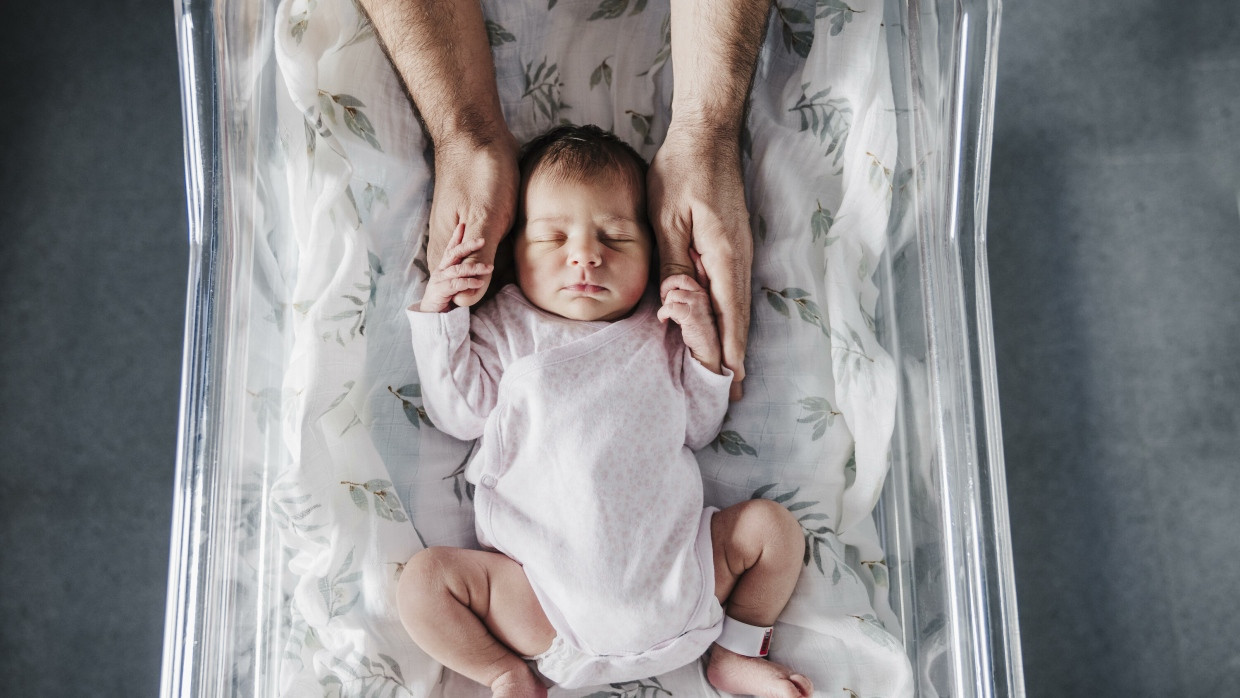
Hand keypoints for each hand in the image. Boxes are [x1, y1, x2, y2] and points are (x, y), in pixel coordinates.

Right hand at [420, 223, 494, 312]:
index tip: (462, 224)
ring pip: (458, 269)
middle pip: (454, 253)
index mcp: (443, 267)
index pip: (450, 248)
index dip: (456, 236)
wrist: (431, 315)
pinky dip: (469, 282)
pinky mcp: (441, 291)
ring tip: (490, 267)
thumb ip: (461, 274)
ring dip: (475, 267)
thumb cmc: (444, 298)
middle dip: (468, 245)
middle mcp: (441, 270)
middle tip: (483, 240)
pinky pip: (457, 284)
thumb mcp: (453, 282)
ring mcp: (440, 280)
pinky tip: (480, 282)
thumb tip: (478, 266)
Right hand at [425, 134, 518, 306]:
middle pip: (465, 287)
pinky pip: (491, 254)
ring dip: (499, 278)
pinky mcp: (481, 227)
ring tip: (529, 282)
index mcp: (445, 250)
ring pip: (481, 272)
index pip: (448, 295)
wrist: (479, 132)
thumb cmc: (480, 171)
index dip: (465, 305)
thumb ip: (478, 257)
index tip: (491, 302)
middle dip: (485, 295)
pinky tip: (525, 263)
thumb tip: (466, 300)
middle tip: (516, 297)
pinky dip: (505, 259)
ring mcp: (466, 237)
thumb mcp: (485, 216)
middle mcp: (452, 248)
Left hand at [648, 124, 752, 397]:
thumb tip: (677, 307)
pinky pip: (730, 290)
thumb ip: (674, 264)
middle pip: (737, 317)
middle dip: (734, 356)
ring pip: (736, 306)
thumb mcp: (668, 219)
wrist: (706, 136)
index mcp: (724, 256)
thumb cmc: (682, 172)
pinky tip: (722, 329)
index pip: (729, 314)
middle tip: (730, 395)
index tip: (730, 384)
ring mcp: (738, 252)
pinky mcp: (732, 246)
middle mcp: (738, 259)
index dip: (729, 351)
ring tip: (730, 374)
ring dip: (732, 339)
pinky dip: (728, 316)